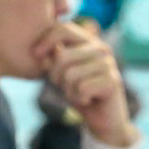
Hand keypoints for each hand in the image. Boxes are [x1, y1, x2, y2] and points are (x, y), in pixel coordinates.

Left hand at [40, 20, 138, 147]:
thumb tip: (40, 53)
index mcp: (89, 42)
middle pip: (62, 57)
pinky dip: (79, 99)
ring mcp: (109, 64)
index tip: (36, 55)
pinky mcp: (113, 80)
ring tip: (79, 94)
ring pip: (70, 75)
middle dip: (56, 77)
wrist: (103, 119)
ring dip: (69, 91)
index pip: (64, 29)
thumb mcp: (62, 75)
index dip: (46, 40)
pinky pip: (81, 88)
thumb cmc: (80, 93)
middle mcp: (101, 48)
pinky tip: (88, 100)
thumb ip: (53, 60)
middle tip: (65, 87)